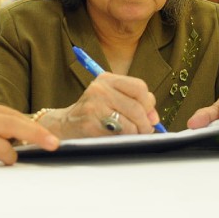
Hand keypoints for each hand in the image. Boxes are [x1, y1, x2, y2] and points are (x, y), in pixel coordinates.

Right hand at [45, 73, 159, 138]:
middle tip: (146, 131)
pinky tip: (120, 138)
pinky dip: (126, 138)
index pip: (139, 87)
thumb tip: (153, 117)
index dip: (149, 104)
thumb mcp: (111, 99)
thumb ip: (133, 102)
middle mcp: (100, 88)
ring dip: (137, 132)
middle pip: (137, 105)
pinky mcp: (91, 123)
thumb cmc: (93, 113)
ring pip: (131, 121)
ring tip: (133, 135)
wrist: (64, 125)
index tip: (151, 116)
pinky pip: (120, 132)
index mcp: (107, 79)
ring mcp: (94, 105)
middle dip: (146, 122)